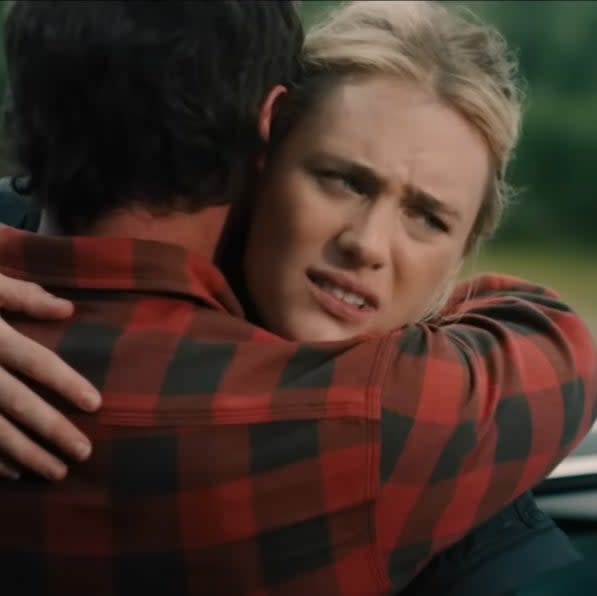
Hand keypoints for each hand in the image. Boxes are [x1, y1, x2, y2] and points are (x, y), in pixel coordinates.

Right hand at [0, 274, 100, 479]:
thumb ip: (21, 295)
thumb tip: (67, 309)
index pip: (35, 360)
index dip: (66, 382)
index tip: (96, 404)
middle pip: (16, 403)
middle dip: (51, 430)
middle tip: (84, 452)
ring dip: (24, 454)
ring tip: (57, 472)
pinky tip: (13, 472)